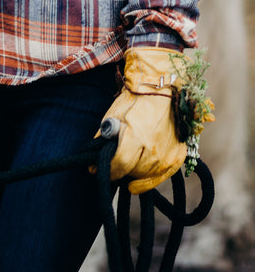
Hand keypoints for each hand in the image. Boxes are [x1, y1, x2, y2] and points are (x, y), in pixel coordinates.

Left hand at [96, 48, 186, 193]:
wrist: (163, 89)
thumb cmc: (136, 99)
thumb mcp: (113, 114)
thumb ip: (103, 138)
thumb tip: (94, 159)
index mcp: (136, 135)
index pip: (120, 163)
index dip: (109, 169)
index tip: (97, 170)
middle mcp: (153, 148)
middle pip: (132, 172)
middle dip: (120, 169)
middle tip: (113, 163)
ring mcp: (167, 154)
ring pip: (145, 175)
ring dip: (134, 173)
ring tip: (127, 164)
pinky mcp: (177, 156)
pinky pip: (161, 176)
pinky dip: (149, 180)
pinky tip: (137, 183)